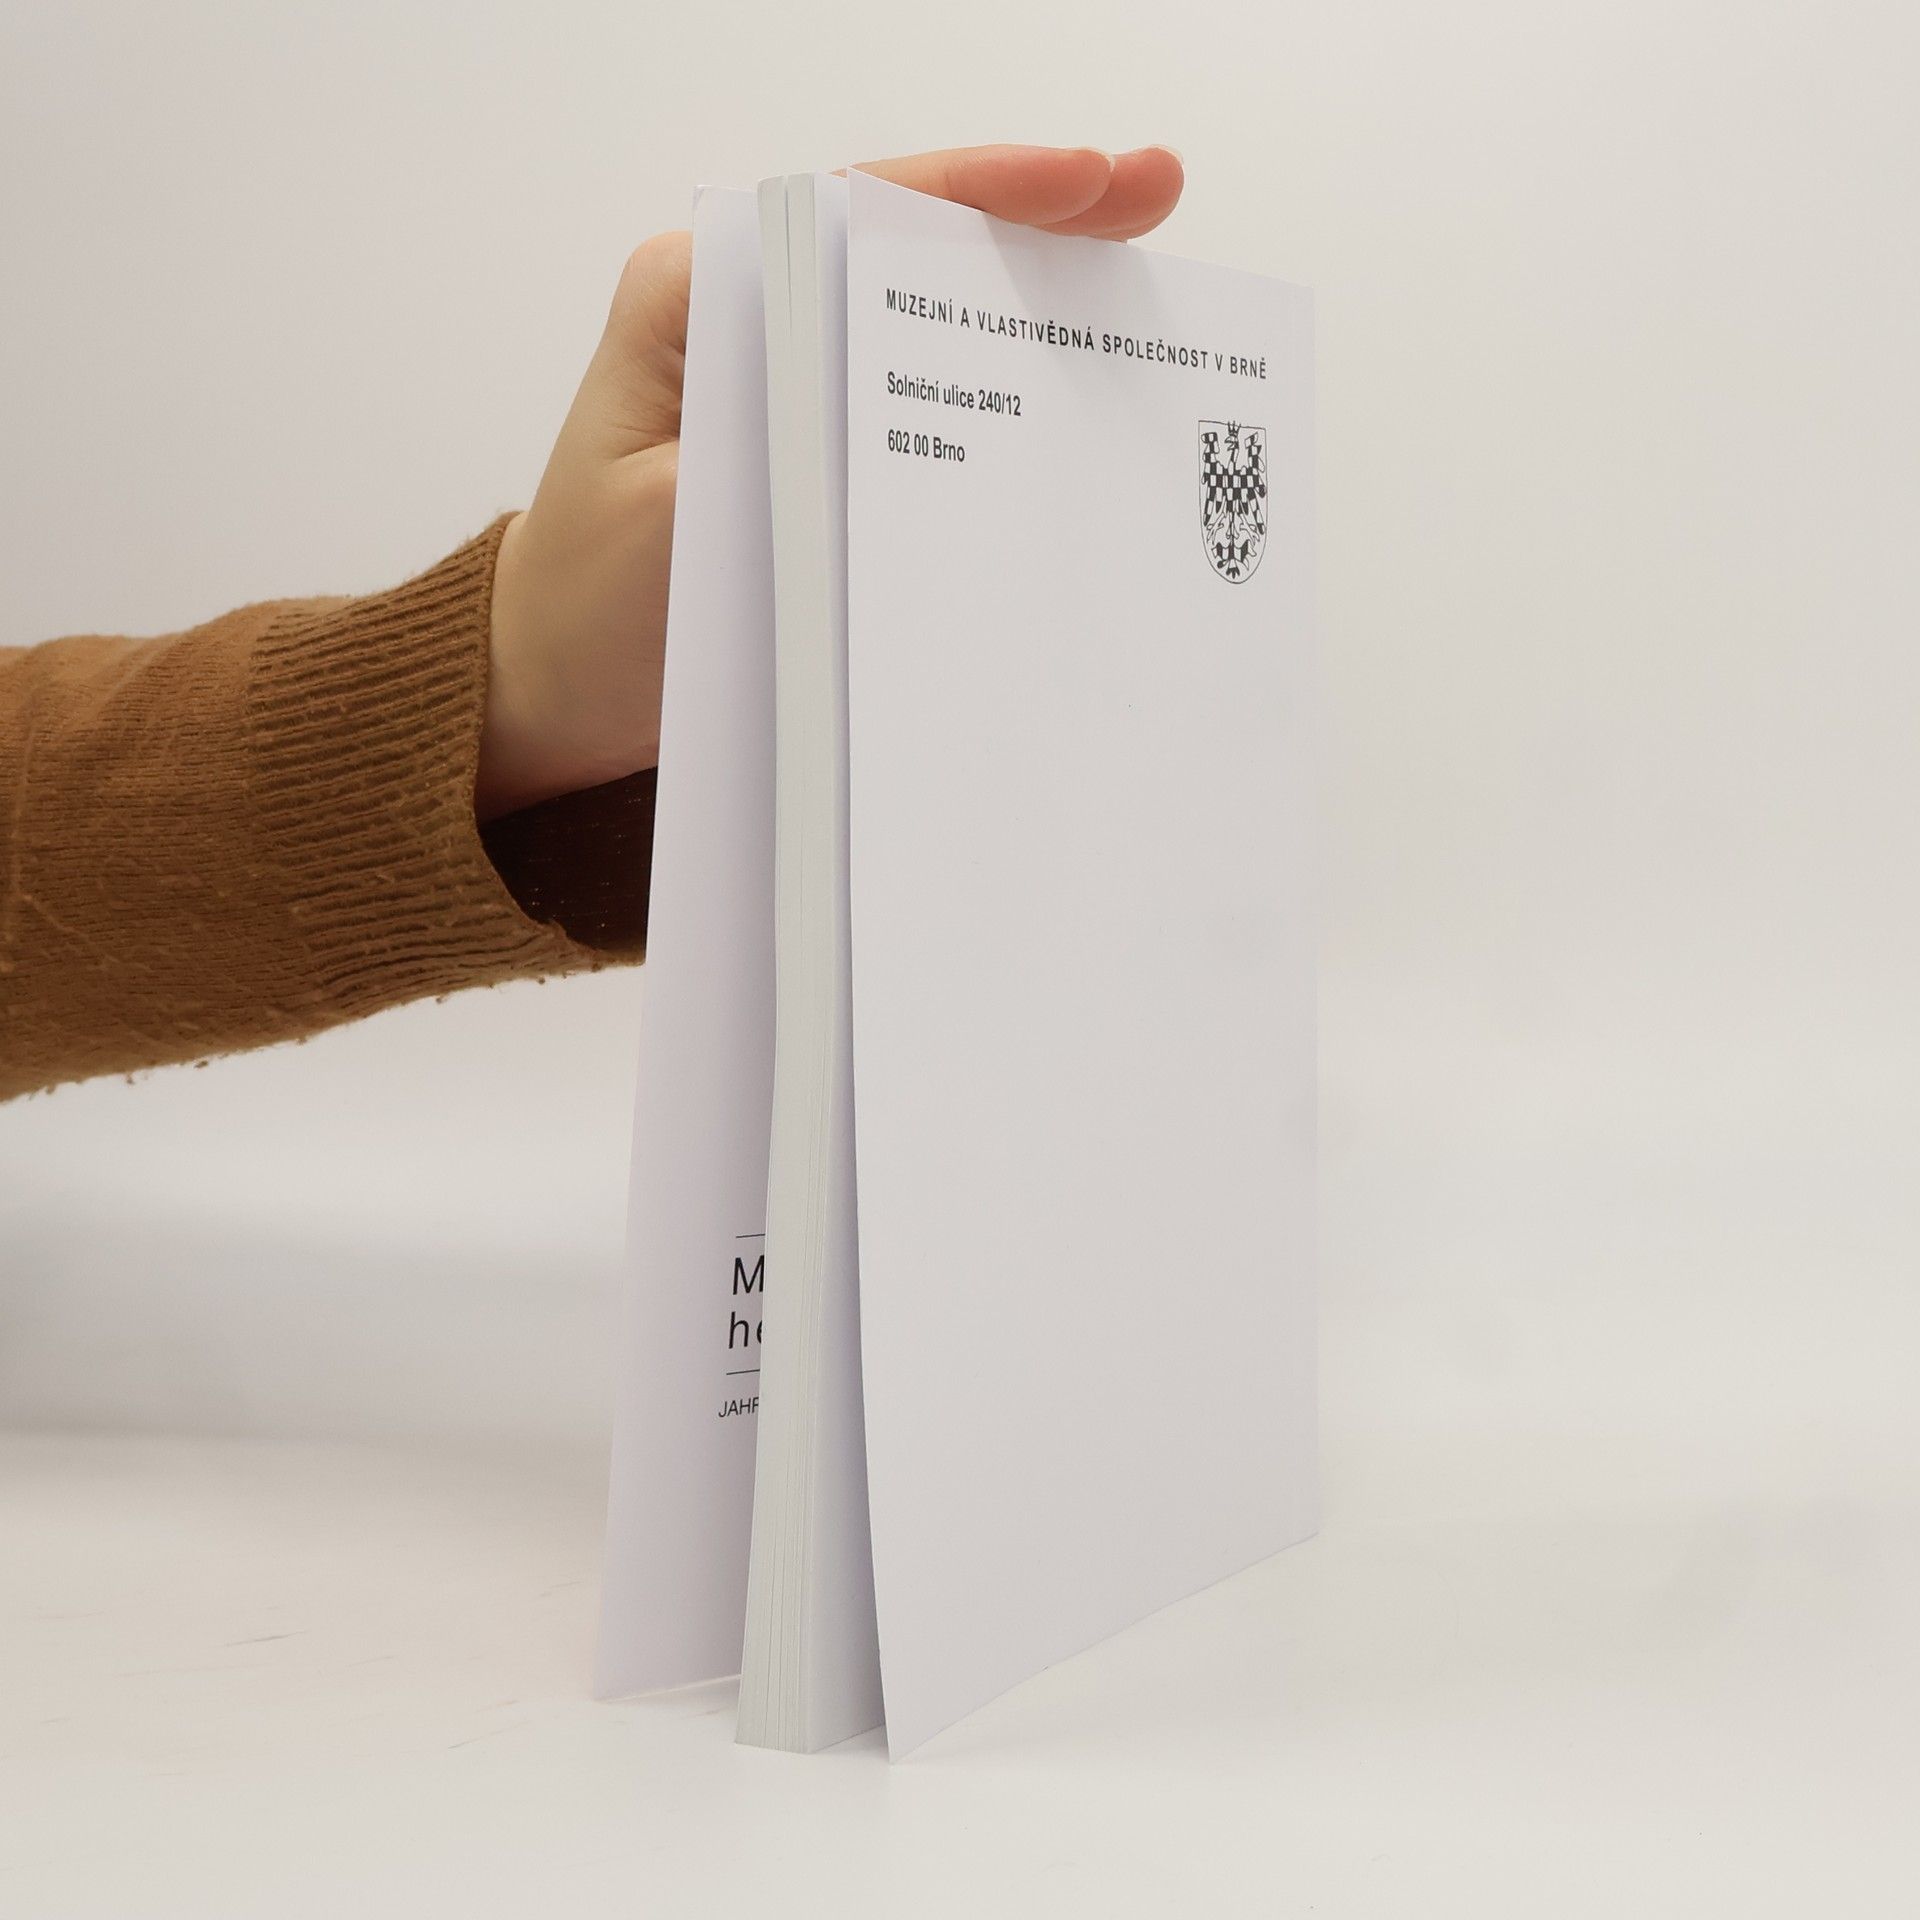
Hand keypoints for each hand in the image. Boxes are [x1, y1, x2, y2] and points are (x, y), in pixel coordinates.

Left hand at [476, 144, 1184, 821]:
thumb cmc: (587, 607)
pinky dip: (995, 392)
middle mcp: (744, 319)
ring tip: (1144, 290)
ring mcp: (783, 383)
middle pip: (908, 246)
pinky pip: (916, 403)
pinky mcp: (808, 450)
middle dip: (1037, 223)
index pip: (856, 209)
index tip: (1090, 180)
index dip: (984, 189)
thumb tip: (902, 428)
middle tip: (1155, 198)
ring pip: (924, 318)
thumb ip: (773, 461)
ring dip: (1030, 302)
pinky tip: (1073, 394)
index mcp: (696, 298)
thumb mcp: (671, 530)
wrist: (553, 690)